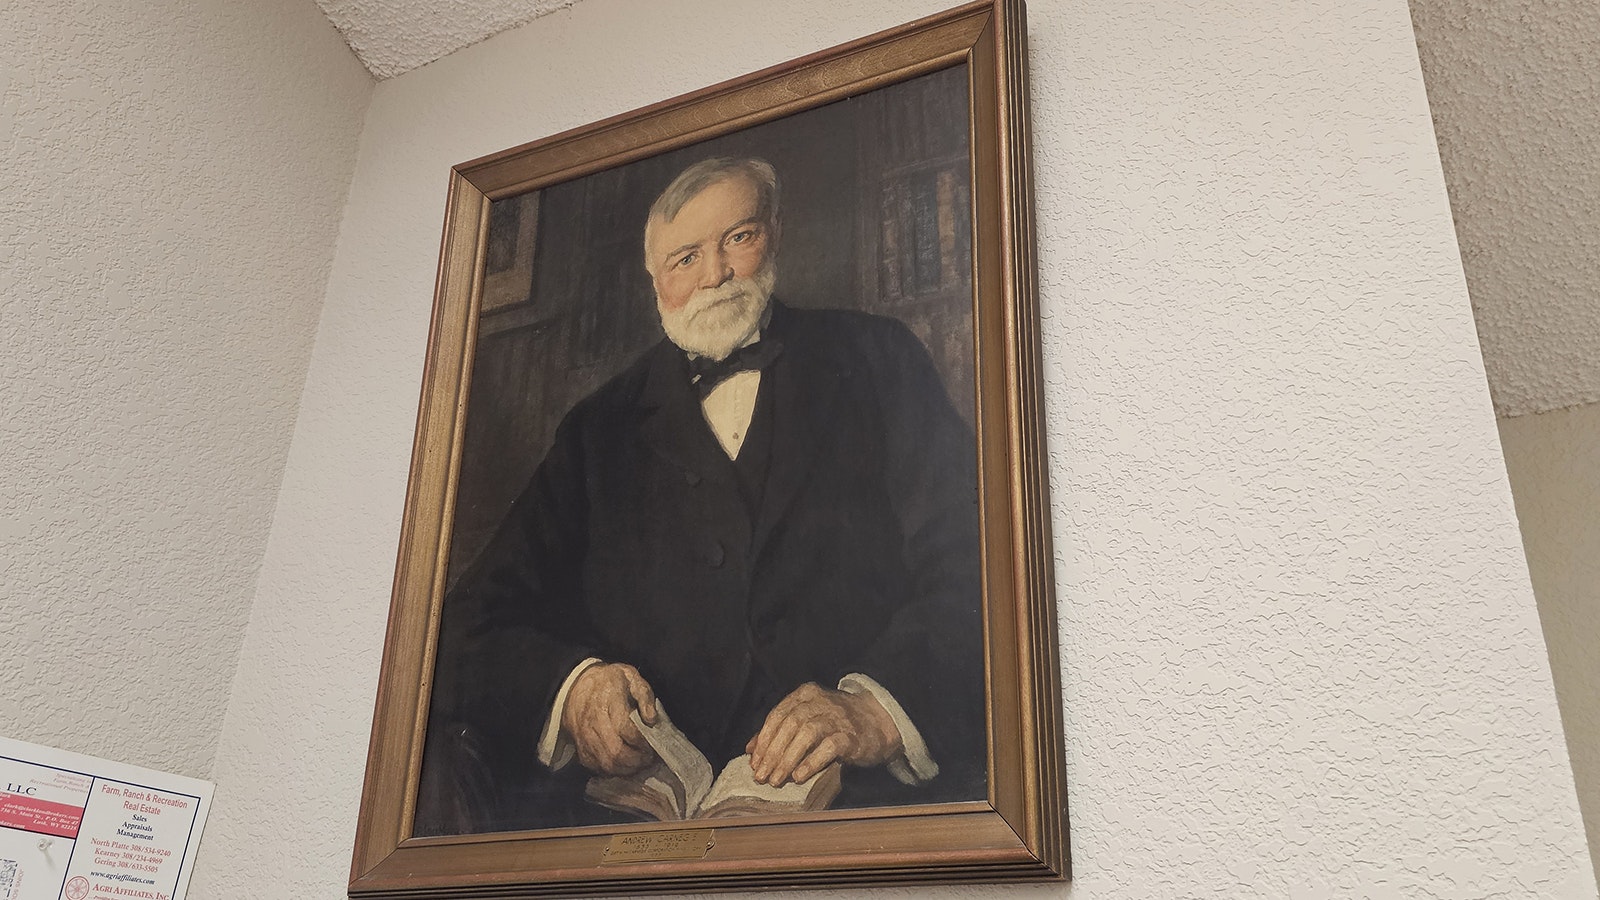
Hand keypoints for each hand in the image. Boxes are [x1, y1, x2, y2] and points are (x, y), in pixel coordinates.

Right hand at [561, 663, 659, 775]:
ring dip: (628, 768)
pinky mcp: (582, 750)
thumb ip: (645, 696)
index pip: (626, 729)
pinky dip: (615, 771)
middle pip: (616, 752)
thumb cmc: (608, 682)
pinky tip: (625, 763)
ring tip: (640, 761)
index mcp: (608, 702)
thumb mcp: (631, 677)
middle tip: (649, 757)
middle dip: (638, 760)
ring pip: (608, 764)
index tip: (654, 743)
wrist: (575, 687)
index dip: (643, 741)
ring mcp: (585, 739)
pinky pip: (599, 768)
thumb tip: (652, 720)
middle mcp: (594, 723)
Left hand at [745, 682, 900, 786]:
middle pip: (789, 724)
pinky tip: (799, 776)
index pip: (777, 715)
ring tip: (776, 780)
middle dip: (771, 753)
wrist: (876, 722)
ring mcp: (837, 717)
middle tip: (761, 776)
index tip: (754, 762)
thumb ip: (779, 730)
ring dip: (787, 759)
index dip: (762, 740)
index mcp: (805, 695)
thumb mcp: (807, 718)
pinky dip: (811, 762)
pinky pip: (828, 747)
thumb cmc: (835, 722)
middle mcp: (820, 702)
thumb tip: (750, 749)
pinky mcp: (851, 735)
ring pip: (806, 734)